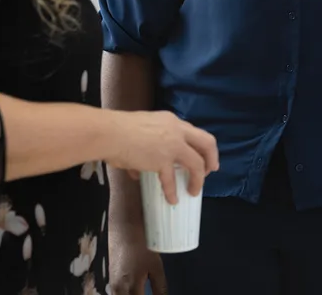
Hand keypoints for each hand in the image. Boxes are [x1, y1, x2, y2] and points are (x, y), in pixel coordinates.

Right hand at [104, 110, 218, 203]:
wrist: (110, 133)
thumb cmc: (119, 130)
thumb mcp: (140, 132)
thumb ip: (144, 150)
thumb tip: (137, 171)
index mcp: (172, 121)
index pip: (194, 132)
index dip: (200, 146)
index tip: (201, 156)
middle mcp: (177, 131)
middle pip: (206, 143)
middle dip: (211, 158)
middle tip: (209, 172)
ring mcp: (172, 145)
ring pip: (197, 163)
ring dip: (198, 179)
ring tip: (193, 191)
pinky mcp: (163, 160)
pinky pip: (172, 180)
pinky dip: (172, 191)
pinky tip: (172, 200)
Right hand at [109, 220, 166, 294]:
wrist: (124, 226)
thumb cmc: (142, 244)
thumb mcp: (156, 266)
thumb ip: (160, 287)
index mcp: (131, 288)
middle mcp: (118, 289)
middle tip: (147, 292)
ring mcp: (112, 283)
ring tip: (143, 291)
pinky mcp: (111, 276)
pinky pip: (117, 292)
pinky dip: (126, 294)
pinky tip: (136, 290)